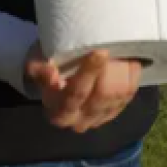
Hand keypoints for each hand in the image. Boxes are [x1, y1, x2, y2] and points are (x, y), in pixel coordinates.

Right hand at [24, 44, 142, 132]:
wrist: (55, 79)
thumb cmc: (44, 67)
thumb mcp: (34, 65)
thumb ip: (38, 69)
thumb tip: (50, 71)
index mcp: (59, 112)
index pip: (76, 94)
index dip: (89, 73)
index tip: (100, 52)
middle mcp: (81, 120)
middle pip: (102, 95)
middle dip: (112, 69)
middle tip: (116, 46)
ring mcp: (100, 118)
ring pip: (119, 94)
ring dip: (124, 71)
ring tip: (123, 49)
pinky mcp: (114, 112)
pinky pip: (129, 94)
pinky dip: (131, 76)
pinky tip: (129, 60)